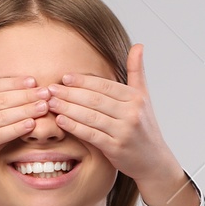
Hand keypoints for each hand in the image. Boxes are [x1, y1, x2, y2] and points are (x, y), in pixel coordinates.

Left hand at [45, 43, 190, 204]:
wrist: (154, 161)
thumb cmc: (145, 127)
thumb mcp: (144, 97)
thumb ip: (137, 71)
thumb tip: (138, 45)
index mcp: (136, 98)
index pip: (104, 85)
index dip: (82, 81)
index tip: (64, 77)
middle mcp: (131, 113)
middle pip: (94, 99)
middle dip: (69, 94)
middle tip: (50, 89)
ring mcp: (124, 131)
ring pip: (90, 116)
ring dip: (67, 109)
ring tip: (50, 103)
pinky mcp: (116, 148)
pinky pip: (90, 134)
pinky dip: (74, 127)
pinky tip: (60, 121)